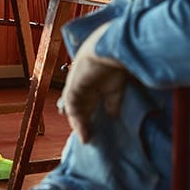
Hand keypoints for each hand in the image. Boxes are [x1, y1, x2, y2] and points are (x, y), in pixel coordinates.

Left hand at [58, 21, 126, 142]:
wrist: (110, 49)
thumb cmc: (117, 62)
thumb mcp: (116, 87)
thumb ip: (113, 102)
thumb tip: (113, 116)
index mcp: (93, 81)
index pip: (87, 101)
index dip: (90, 115)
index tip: (95, 130)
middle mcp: (82, 84)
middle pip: (80, 108)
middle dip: (84, 123)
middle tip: (90, 138)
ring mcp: (76, 86)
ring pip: (75, 110)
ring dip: (80, 126)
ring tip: (87, 140)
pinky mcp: (72, 89)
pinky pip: (72, 109)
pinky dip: (78, 123)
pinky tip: (84, 135)